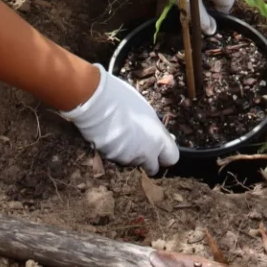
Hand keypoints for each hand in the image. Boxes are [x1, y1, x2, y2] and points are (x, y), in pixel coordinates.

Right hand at [61, 63, 178, 174]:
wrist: (95, 100)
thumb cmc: (122, 97)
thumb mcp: (146, 111)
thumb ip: (155, 129)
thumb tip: (161, 137)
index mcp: (158, 139)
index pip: (171, 158)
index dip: (165, 154)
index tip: (160, 150)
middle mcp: (145, 153)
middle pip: (153, 168)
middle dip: (148, 160)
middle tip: (139, 145)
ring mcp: (127, 157)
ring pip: (133, 161)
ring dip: (129, 152)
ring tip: (120, 132)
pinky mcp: (111, 157)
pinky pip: (116, 156)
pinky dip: (114, 149)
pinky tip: (109, 133)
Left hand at [134, 0, 233, 33]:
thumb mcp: (191, 3)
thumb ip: (202, 18)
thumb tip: (212, 30)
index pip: (227, 1)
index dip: (221, 14)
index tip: (209, 23)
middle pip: (209, 0)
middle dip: (200, 14)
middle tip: (192, 24)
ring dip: (184, 9)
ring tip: (176, 22)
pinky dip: (172, 2)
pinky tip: (161, 12)